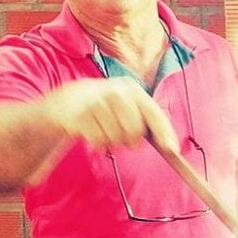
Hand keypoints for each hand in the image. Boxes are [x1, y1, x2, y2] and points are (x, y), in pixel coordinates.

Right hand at [43, 77, 178, 152]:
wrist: (65, 104)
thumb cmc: (104, 110)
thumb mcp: (126, 108)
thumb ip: (146, 121)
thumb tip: (171, 146)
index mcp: (131, 88)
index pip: (153, 112)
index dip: (164, 132)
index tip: (171, 149)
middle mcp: (115, 90)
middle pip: (134, 129)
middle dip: (130, 139)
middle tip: (122, 138)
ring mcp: (95, 100)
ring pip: (116, 137)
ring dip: (111, 140)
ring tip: (103, 130)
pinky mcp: (78, 113)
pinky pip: (98, 140)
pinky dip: (97, 142)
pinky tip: (91, 131)